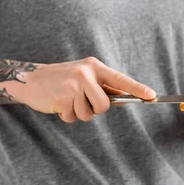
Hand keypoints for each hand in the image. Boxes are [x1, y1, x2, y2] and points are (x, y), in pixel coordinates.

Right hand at [15, 57, 155, 122]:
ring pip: (89, 114)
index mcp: (94, 66)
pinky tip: (58, 103)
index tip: (152, 96)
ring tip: (67, 100)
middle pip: (105, 105)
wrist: (31, 79)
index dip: (137, 89)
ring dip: (78, 112)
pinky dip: (66, 115)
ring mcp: (73, 86)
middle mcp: (85, 74)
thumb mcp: (84, 76)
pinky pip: (73, 118)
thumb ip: (103, 87)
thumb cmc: (62, 79)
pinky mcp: (61, 98)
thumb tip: (125, 99)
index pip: (120, 79)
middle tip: (81, 100)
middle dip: (95, 108)